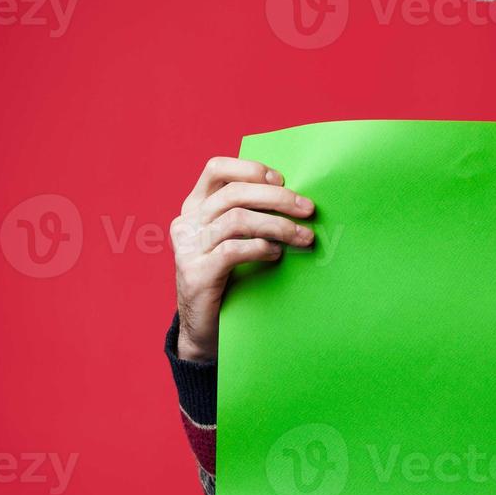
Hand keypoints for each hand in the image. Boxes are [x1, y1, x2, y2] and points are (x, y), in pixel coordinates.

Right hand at [170, 156, 314, 361]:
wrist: (204, 326)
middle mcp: (187, 222)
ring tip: (303, 236)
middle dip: (277, 198)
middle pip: (234, 193)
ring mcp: (187, 248)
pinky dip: (261, 248)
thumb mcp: (233, 237)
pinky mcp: (195, 273)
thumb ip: (249, 212)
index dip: (250, 169)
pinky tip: (277, 254)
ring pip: (238, 219)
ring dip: (278, 226)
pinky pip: (233, 250)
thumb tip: (295, 196)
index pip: (216, 168)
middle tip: (308, 208)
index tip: (281, 180)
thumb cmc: (228, 274)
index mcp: (195, 205)